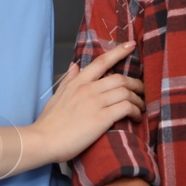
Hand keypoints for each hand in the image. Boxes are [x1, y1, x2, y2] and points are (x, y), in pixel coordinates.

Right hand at [28, 41, 144, 165]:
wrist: (43, 141)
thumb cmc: (49, 122)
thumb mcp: (57, 96)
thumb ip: (68, 80)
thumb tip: (74, 65)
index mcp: (78, 82)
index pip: (101, 62)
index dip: (118, 51)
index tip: (131, 45)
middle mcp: (88, 89)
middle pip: (120, 78)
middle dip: (136, 83)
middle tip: (142, 90)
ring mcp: (96, 102)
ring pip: (126, 92)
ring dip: (138, 99)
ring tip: (140, 107)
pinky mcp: (102, 118)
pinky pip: (126, 107)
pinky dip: (135, 111)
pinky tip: (136, 117)